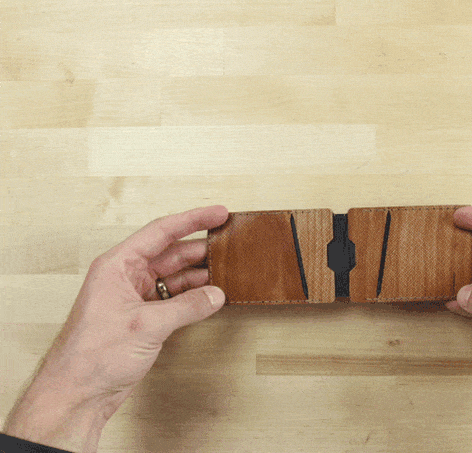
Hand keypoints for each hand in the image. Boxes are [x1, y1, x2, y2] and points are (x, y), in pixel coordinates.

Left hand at [3, 206, 228, 452]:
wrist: (78, 393)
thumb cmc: (93, 355)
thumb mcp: (146, 325)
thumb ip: (186, 307)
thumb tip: (216, 295)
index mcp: (118, 265)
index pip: (161, 232)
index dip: (192, 220)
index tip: (218, 213)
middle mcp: (127, 277)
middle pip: (171, 253)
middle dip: (201, 249)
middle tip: (230, 244)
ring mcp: (136, 298)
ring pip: (175, 277)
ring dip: (200, 276)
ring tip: (227, 271)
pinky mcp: (144, 318)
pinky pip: (175, 299)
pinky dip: (194, 298)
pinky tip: (212, 297)